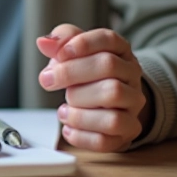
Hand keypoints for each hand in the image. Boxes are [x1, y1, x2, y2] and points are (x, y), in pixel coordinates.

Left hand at [36, 24, 149, 151]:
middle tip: (48, 80)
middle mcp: (131, 75)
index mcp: (120, 51)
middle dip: (71, 72)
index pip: (108, 39)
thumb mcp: (76, 53)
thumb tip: (44, 42)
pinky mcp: (128, 131)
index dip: (82, 44)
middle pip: (108, 65)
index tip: (60, 55)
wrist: (113, 106)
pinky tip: (68, 128)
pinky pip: (106, 137)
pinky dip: (80, 135)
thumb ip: (61, 42)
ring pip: (112, 97)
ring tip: (63, 110)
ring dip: (79, 106)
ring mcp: (133, 104)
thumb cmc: (89, 75)